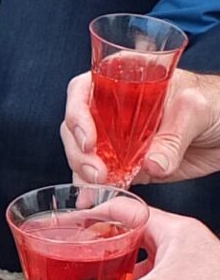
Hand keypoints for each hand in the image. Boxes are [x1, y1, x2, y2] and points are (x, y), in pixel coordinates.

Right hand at [62, 70, 219, 184]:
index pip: (82, 91)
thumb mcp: (196, 109)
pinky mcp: (126, 164)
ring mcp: (116, 138)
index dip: (77, 114)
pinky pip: (103, 176)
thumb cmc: (216, 102)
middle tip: (96, 172)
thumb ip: (173, 137)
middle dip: (79, 152)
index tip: (89, 140)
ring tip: (97, 187)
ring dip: (84, 172)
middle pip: (74, 127)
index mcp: (122, 81)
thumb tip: (152, 165)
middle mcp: (111, 109)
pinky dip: (96, 188)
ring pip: (82, 154)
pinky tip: (95, 198)